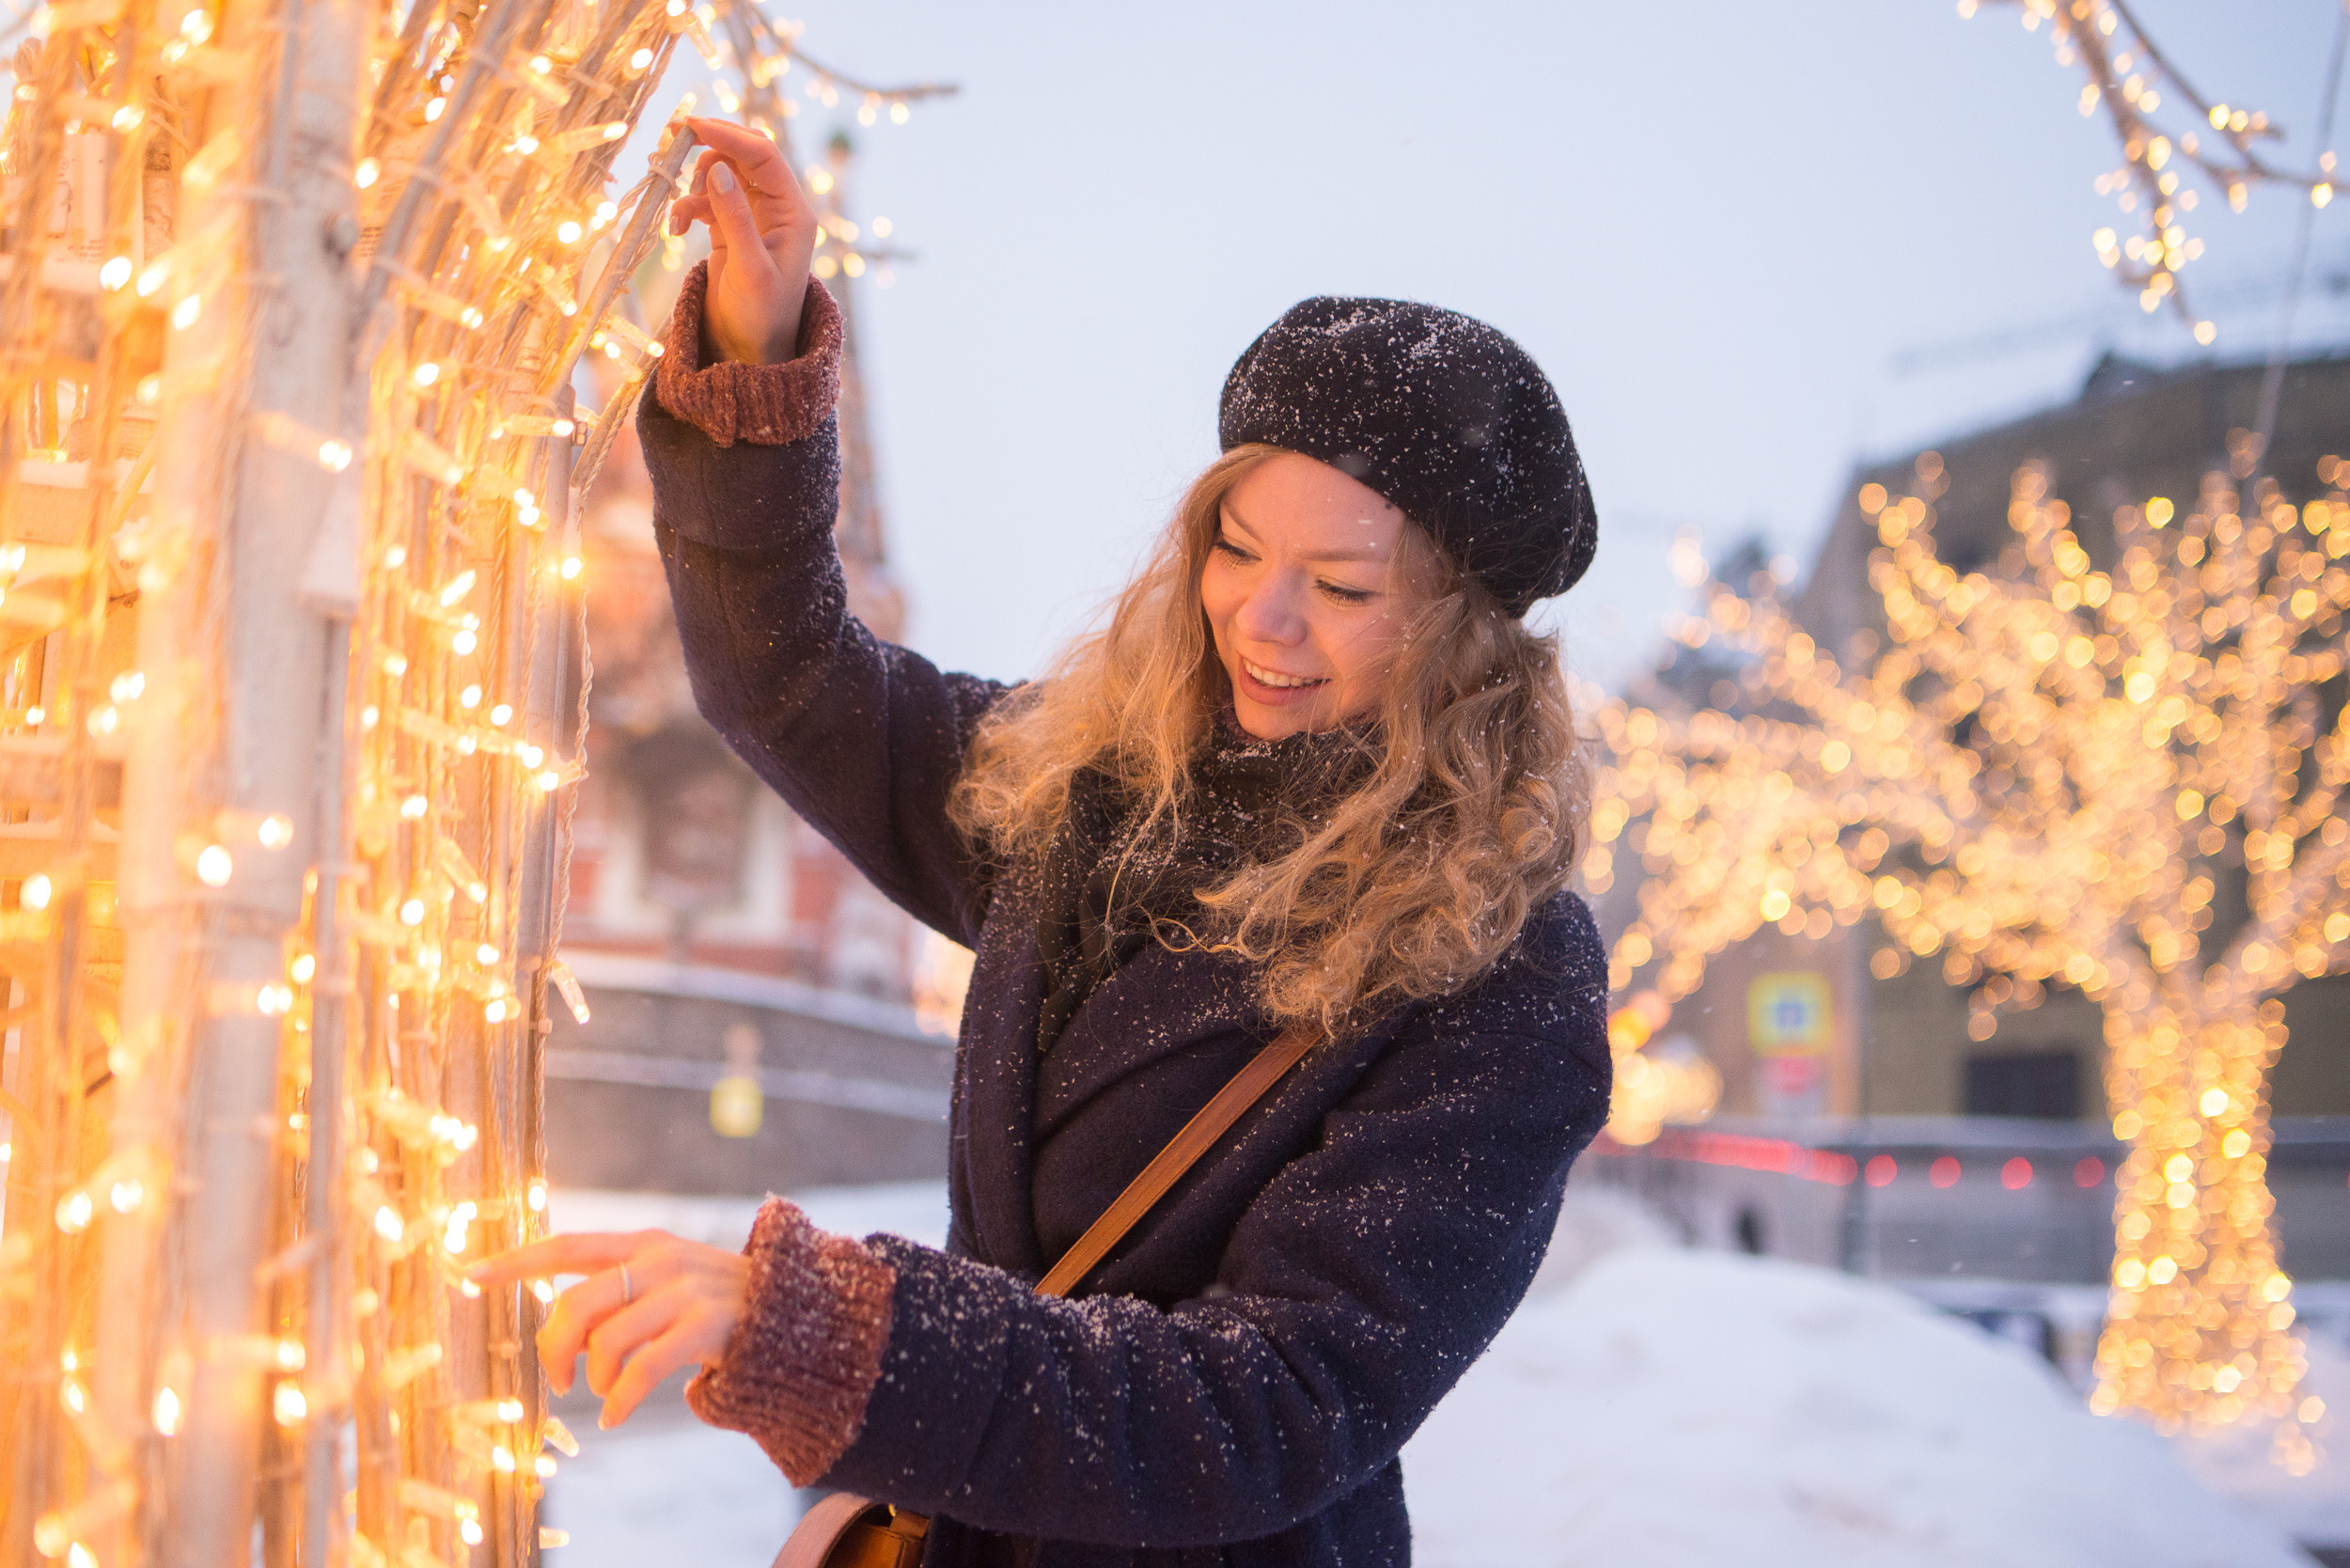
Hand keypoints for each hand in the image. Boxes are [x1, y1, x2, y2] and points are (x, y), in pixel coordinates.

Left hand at [468, 1229, 751, 1428]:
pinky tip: (616, 1416)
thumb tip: (558, 1331)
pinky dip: (619, 1401)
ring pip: (606, 1340)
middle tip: (558, 1381)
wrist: (794, 1316)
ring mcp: (685, 1291)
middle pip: (576, 1303)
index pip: (568, 1246)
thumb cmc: (713, 1308)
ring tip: (604, 1394)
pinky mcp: (706, 1327)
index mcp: (643, 1244)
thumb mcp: (665, 1284)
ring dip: (593, 1379)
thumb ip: (616, 1294)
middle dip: (553, 1349)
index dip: (517, 1261)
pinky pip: (641, 1370)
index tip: (470, 1275)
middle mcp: (660, 1260)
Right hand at [666, 117, 819, 364]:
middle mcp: (776, 207)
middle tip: (670, 138)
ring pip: (719, 174)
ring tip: (678, 217)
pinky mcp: (729, 226)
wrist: (752, 349)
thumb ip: (735, 219)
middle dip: (707, 147)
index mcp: (793, 212)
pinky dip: (687, 206)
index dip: (728, 136)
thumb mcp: (749, 269)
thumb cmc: (761, 316)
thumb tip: (718, 170)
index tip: (692, 125)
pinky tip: (676, 229)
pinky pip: (705, 198)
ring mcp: (752, 214)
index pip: (763, 156)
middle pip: (741, 155)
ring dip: (693, 184)